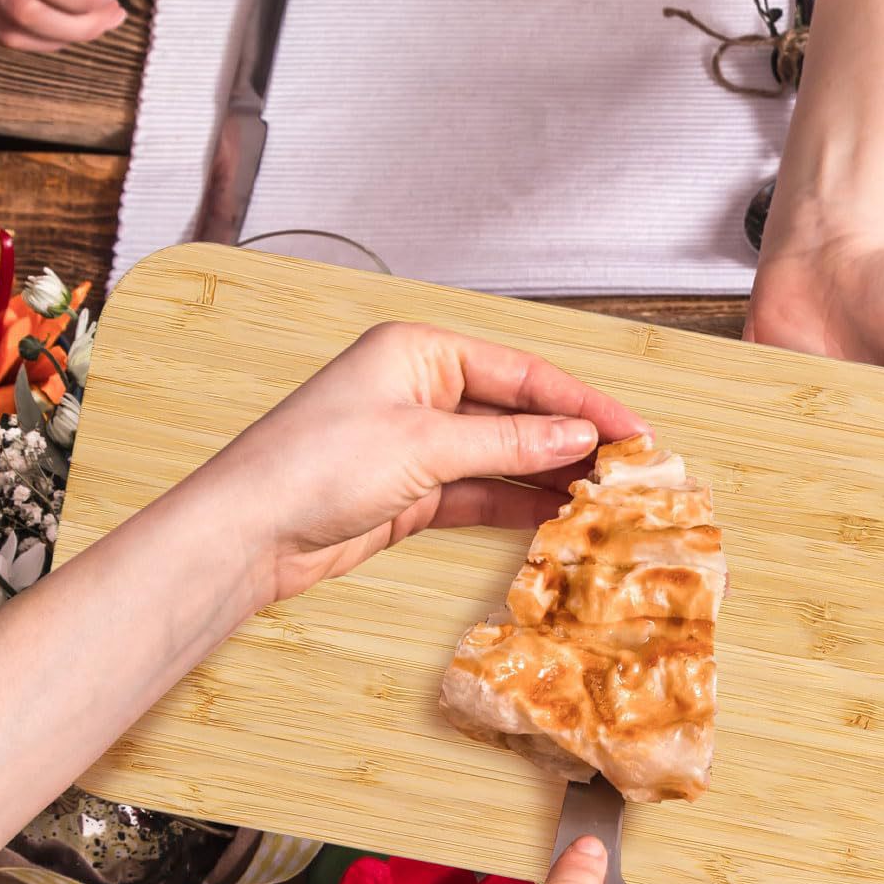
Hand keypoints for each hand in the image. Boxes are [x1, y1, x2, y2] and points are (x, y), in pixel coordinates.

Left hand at [203, 322, 646, 604]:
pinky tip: (558, 515)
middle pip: (518, 412)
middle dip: (573, 441)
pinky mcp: (413, 492)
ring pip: (504, 456)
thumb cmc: (314, 465)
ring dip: (551, 476)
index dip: (582, 402)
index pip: (522, 373)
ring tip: (606, 497)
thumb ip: (509, 443)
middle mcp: (422, 390)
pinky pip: (481, 492)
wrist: (250, 532)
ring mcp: (418, 443)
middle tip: (630, 468)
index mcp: (420, 351)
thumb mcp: (424, 446)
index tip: (633, 429)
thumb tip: (578, 437)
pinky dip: (518, 504)